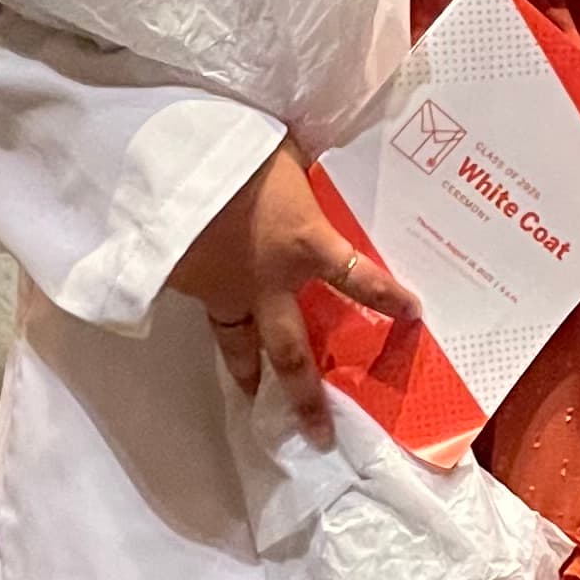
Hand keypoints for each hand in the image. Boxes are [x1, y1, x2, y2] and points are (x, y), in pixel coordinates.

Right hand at [169, 143, 419, 443]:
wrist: (166, 161)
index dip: (388, 299)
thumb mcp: (287, 154)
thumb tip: (317, 165)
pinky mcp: (186, 284)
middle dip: (307, 395)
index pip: (360, 281)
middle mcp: (268, 282)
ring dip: (247, 373)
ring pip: (239, 344)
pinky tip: (204, 314)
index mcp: (305, 245)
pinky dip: (208, 316)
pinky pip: (204, 309)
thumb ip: (305, 172)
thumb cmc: (236, 147)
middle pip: (293, 352)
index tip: (413, 315)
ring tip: (251, 399)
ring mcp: (224, 289)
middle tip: (318, 433)